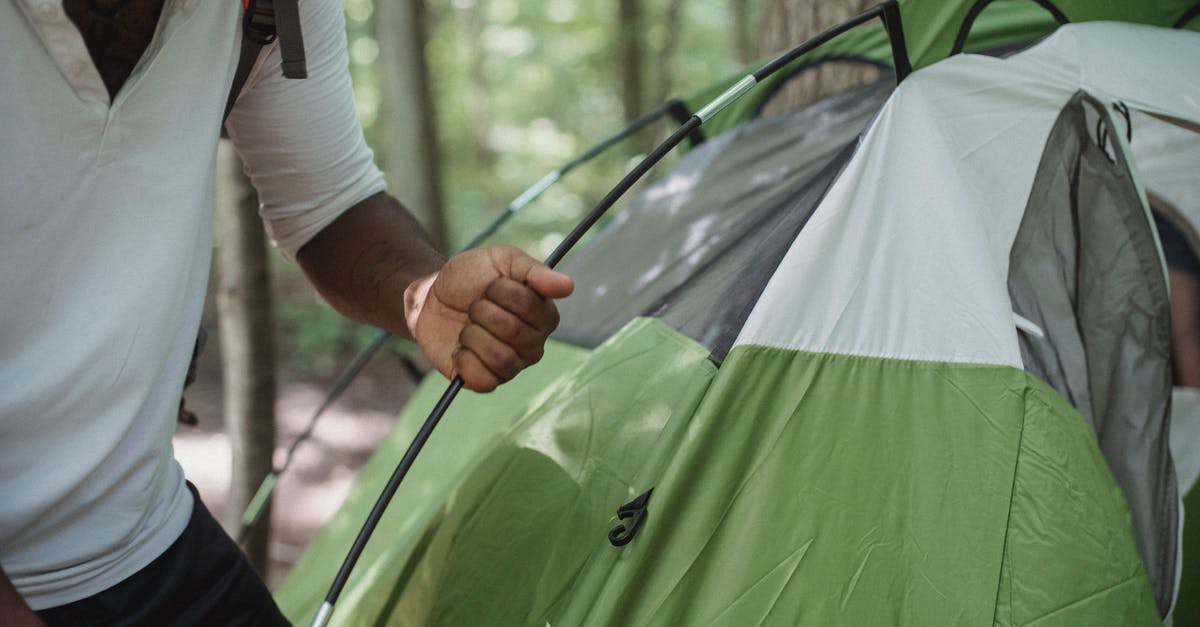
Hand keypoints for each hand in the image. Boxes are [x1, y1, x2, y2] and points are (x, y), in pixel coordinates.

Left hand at [406, 246, 573, 391]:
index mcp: (543, 314)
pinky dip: (464, 361)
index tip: (490, 286)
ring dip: (472, 336)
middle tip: (475, 307)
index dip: (501, 291)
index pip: (528, 304)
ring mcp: (512, 365)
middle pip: (511, 330)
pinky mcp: (487, 381)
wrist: (430, 299)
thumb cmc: (470, 278)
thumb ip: (534, 271)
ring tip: (468, 328)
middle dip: (482, 312)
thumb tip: (568, 286)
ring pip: (499, 358)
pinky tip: (461, 349)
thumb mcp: (501, 260)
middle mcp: (534, 344)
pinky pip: (483, 380)